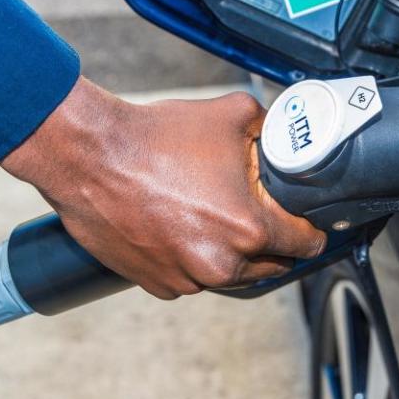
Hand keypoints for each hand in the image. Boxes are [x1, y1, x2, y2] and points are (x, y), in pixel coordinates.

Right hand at [1, 77, 325, 298]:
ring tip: (208, 209)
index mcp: (249, 229)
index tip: (303, 215)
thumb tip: (289, 139)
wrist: (89, 155)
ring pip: (231, 272)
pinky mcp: (158, 284)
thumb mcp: (234, 114)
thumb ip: (273, 131)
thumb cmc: (155, 137)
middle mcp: (220, 264)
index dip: (310, 225)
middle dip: (269, 238)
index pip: (307, 243)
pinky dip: (193, 257)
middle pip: (272, 263)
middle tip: (252, 206)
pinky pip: (192, 277)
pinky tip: (180, 223)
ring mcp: (187, 279)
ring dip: (229, 250)